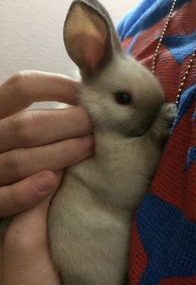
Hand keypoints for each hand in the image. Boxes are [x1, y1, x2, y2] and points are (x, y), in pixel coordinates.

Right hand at [0, 71, 93, 284]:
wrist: (3, 186)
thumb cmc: (19, 151)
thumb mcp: (20, 127)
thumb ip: (41, 116)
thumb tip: (82, 100)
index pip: (23, 87)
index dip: (57, 86)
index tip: (86, 94)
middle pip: (27, 126)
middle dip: (68, 124)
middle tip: (98, 126)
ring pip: (20, 161)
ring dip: (60, 155)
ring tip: (90, 148)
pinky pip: (2, 199)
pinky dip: (26, 192)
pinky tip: (52, 183)